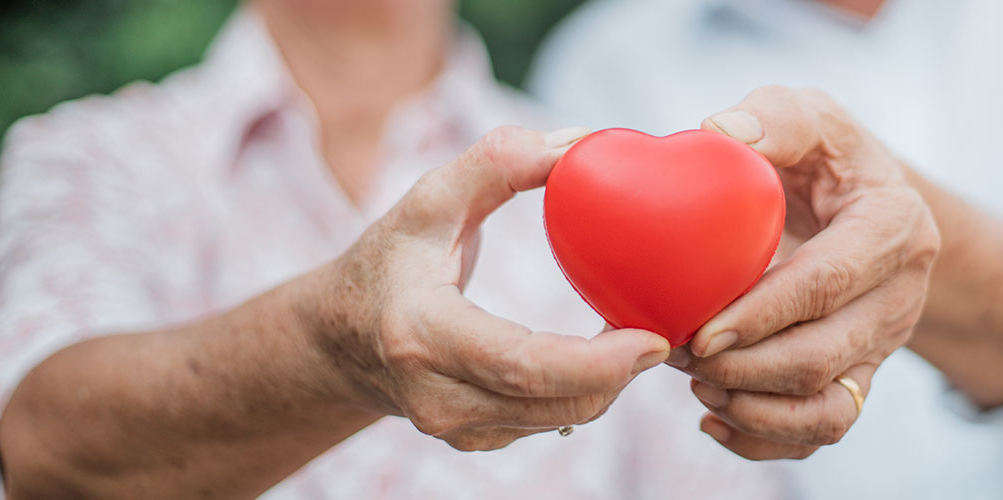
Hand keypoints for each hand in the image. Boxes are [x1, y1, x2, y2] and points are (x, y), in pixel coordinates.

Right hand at [311, 126, 671, 450]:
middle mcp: (434, 394)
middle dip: (619, 375)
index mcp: (419, 332)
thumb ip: (496, 162)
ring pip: (558, 419)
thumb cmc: (389, 260)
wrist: (338, 337)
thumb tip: (576, 144)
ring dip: (608, 384)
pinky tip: (600, 357)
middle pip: (552, 402)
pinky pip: (547, 422)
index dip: (595, 362)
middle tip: (663, 336)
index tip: (651, 340)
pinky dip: (584, 393)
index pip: (521, 363)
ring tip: (635, 336)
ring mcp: (453, 428)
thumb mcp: (428, 199)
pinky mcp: (473, 441)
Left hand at [671, 86, 939, 458]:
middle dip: (743, 368)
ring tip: (693, 382)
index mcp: (893, 225)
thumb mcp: (809, 116)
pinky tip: (711, 420)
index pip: (829, 283)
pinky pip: (823, 431)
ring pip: (827, 410)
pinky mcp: (861, 375)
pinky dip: (765, 438)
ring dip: (752, 408)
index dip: (765, 314)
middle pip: (823, 357)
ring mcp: (883, 343)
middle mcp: (900, 294)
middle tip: (676, 351)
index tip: (702, 329)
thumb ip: (772, 118)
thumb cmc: (824, 154)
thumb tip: (720, 133)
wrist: (861, 199)